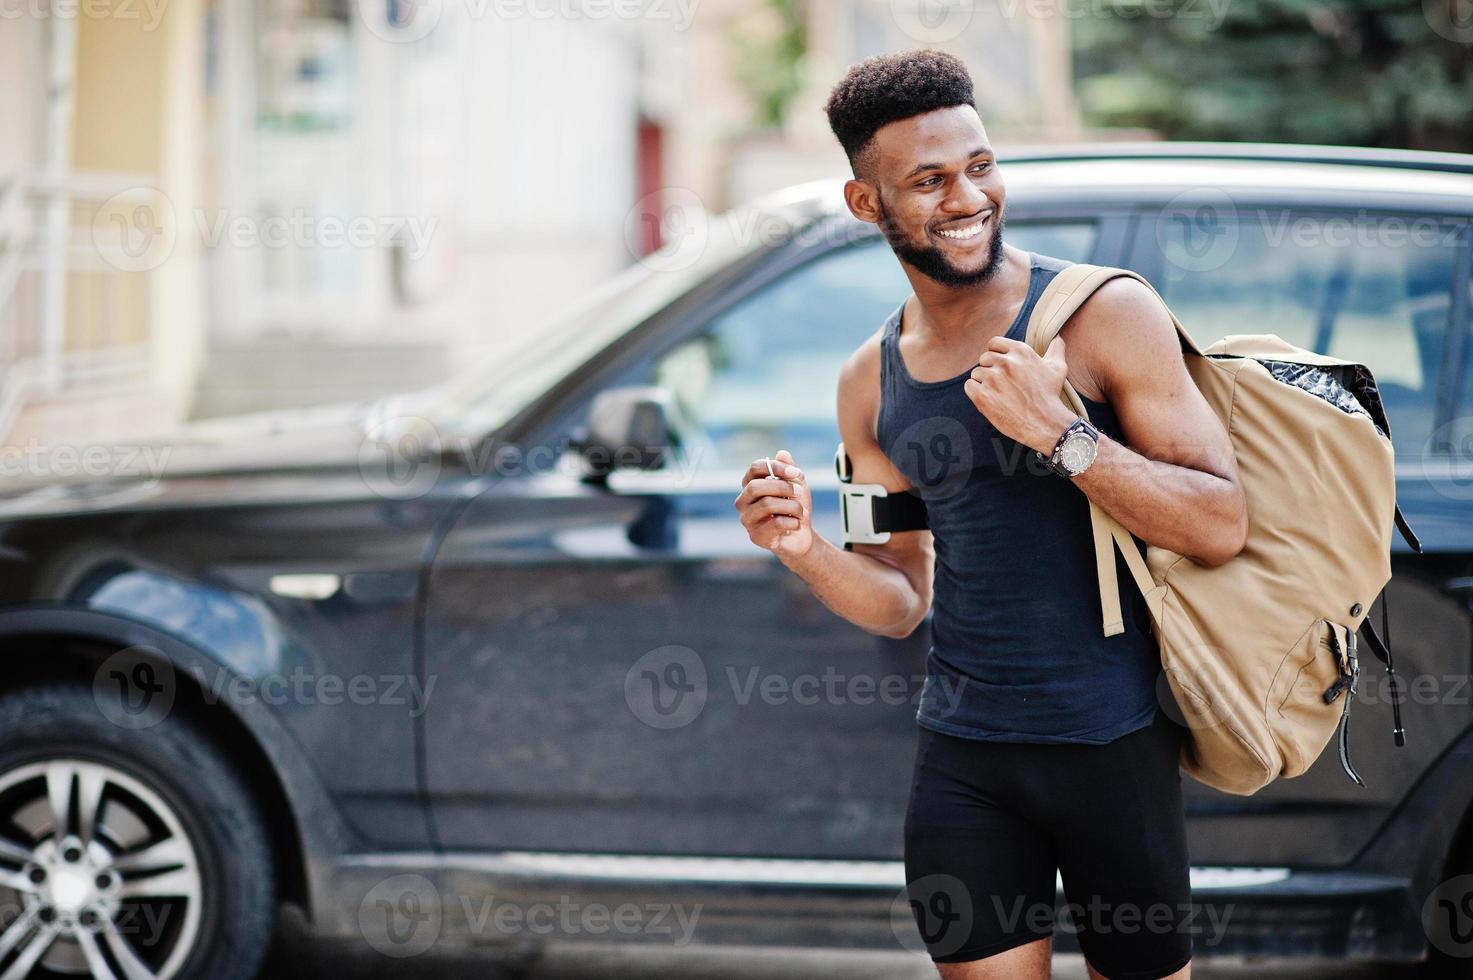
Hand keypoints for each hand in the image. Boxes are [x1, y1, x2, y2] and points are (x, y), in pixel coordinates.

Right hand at [734, 449, 813, 557]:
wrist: (801, 537)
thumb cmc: (794, 509)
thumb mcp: (796, 486)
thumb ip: (790, 471)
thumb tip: (782, 453)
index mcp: (750, 485)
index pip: (754, 468)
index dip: (775, 467)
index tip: (795, 473)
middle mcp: (743, 501)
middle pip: (756, 487)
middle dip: (782, 487)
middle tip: (799, 492)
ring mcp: (747, 520)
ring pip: (767, 505)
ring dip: (792, 507)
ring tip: (801, 512)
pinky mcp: (756, 536)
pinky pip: (776, 523)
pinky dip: (793, 522)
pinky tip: (796, 525)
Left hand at [963, 334, 1076, 454]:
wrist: (1045, 423)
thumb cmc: (1050, 396)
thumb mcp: (1058, 368)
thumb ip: (1055, 349)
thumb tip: (1057, 338)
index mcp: (1020, 352)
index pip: (994, 343)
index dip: (995, 354)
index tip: (1001, 366)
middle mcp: (1005, 362)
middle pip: (984, 358)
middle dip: (990, 369)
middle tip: (1002, 384)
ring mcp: (992, 379)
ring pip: (976, 373)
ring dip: (983, 382)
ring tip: (998, 394)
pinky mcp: (982, 396)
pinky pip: (969, 386)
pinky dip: (975, 392)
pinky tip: (988, 399)